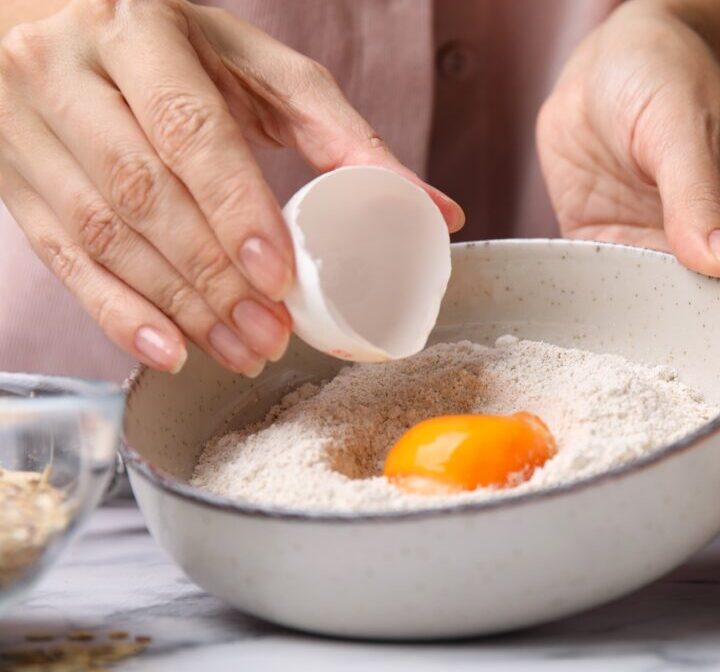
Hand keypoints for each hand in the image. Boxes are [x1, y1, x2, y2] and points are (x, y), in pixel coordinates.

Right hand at [0, 0, 462, 375]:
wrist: (45, 15)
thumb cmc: (174, 45)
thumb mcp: (257, 69)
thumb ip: (342, 135)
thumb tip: (436, 213)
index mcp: (138, 29)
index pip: (189, 129)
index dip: (233, 208)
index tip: (277, 273)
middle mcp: (67, 70)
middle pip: (144, 192)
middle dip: (214, 276)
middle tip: (271, 333)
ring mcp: (25, 124)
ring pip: (101, 233)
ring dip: (177, 306)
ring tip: (240, 349)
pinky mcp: (9, 176)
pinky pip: (58, 255)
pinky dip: (115, 313)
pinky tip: (168, 350)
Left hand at [537, 3, 719, 422]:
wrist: (605, 58)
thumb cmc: (666, 74)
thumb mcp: (682, 131)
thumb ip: (701, 201)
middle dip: (706, 388)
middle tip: (679, 442)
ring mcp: (668, 266)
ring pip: (671, 337)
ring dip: (654, 373)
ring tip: (634, 425)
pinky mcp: (618, 263)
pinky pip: (617, 312)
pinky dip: (609, 341)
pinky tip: (591, 376)